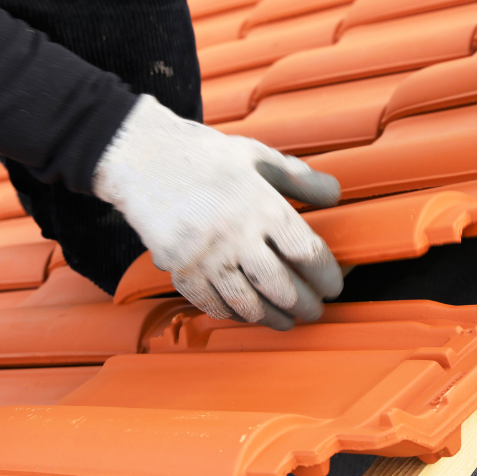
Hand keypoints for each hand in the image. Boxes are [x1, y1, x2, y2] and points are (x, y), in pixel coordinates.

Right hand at [93, 95, 343, 329]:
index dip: (326, 276)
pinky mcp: (180, 269)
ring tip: (287, 321)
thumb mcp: (256, 155)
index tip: (334, 285)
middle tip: (315, 311)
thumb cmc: (203, 155)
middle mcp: (236, 235)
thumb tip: (334, 194)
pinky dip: (235, 315)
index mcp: (261, 205)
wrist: (141, 157)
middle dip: (305, 306)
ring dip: (274, 319)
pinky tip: (248, 314)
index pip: (307, 253)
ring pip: (249, 304)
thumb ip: (297, 179)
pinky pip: (213, 305)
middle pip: (282, 287)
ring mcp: (205, 256)